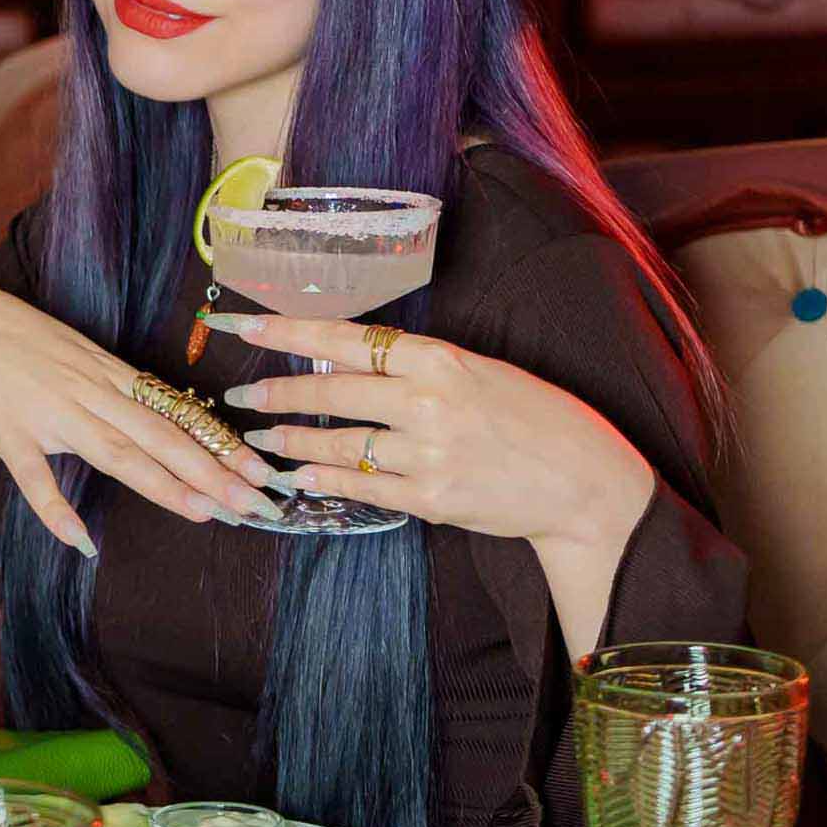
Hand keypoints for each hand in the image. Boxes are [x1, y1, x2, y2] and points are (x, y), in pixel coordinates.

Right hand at [0, 276, 280, 553]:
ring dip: (162, 485)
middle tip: (255, 503)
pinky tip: (82, 541)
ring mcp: (49, 413)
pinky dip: (58, 510)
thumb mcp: (70, 350)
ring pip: (116, 452)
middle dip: (213, 472)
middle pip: (160, 436)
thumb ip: (107, 383)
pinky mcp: (8, 433)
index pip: (175, 413)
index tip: (260, 471)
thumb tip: (146, 410)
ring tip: (204, 514)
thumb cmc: (6, 335)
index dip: (220, 445)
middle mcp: (88, 391)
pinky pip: (36, 478)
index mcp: (106, 372)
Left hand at [214, 313, 655, 555]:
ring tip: (263, 438)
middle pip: (332, 392)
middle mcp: (429, 402)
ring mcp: (427, 454)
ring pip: (337, 444)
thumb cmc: (535, 420)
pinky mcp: (430, 499)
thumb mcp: (481, 372)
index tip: (245, 327)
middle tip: (242, 395)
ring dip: (291, 440)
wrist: (585, 483)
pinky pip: (359, 487)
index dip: (290, 332)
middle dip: (278, 392)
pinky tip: (299, 476)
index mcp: (442, 360)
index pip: (349, 338)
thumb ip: (420, 368)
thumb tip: (352, 360)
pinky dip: (322, 480)